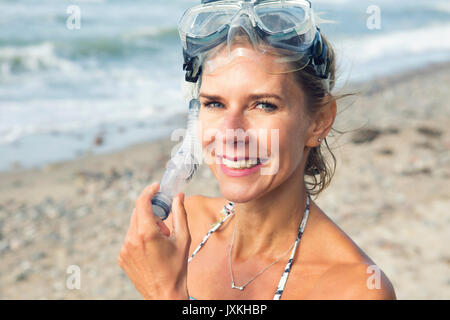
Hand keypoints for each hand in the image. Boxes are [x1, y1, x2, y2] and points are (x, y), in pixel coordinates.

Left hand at [117, 182, 190, 299]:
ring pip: (134, 225)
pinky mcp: (121, 257)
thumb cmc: (177, 268)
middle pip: (138, 212)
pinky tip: (152, 250)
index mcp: (147, 234)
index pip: (142, 202)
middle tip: (165, 223)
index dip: (149, 191)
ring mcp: (124, 249)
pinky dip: (140, 236)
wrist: (164, 294)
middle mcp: (131, 239)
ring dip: (147, 225)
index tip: (156, 187)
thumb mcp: (183, 239)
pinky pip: (130, 238)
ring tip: (160, 241)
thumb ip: (180, 214)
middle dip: (152, 212)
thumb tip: (179, 196)